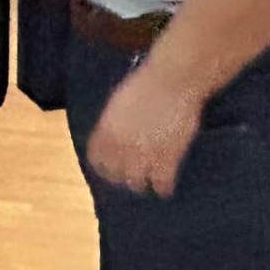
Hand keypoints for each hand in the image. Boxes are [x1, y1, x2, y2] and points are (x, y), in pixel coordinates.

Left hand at [85, 64, 205, 197]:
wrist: (173, 81)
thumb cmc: (146, 83)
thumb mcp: (119, 103)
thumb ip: (112, 124)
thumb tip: (111, 136)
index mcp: (105, 132)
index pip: (97, 160)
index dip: (103, 165)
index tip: (109, 167)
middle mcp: (121, 147)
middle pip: (115, 175)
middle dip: (122, 176)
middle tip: (130, 176)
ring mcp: (144, 156)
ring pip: (136, 184)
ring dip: (141, 183)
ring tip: (147, 181)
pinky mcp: (168, 160)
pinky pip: (162, 184)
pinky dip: (163, 187)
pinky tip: (165, 186)